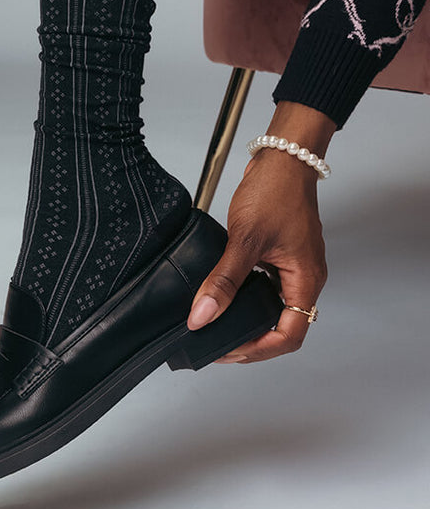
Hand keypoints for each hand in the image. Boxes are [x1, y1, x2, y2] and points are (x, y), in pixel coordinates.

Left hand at [187, 102, 335, 362]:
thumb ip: (223, 280)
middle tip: (215, 344)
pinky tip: (219, 297)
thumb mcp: (245, 239)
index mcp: (305, 280)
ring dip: (245, 321)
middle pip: (280, 328)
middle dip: (250, 341)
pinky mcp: (277, 256)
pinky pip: (262, 288)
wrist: (281, 158)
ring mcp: (290, 267)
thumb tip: (202, 316)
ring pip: (270, 309)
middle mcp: (302, 278)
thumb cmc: (275, 191)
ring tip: (213, 326)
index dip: (258, 349)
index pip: (289, 335)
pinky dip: (242, 298)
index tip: (227, 350)